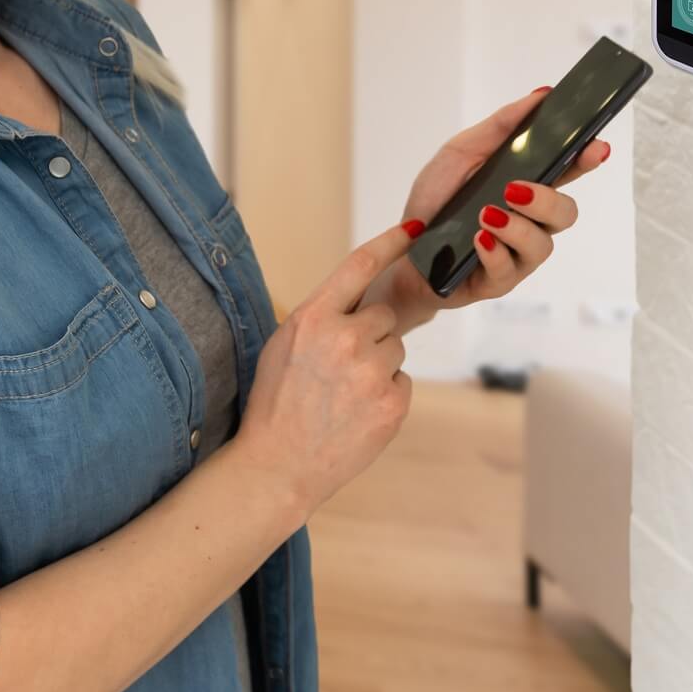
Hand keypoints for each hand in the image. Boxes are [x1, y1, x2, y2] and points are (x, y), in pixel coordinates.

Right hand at [229, 217, 422, 521]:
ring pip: (396, 350)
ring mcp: (372, 371)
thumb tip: (359, 302)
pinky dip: (386, 395)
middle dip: (370, 336)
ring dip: (378, 366)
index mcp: (313, 316)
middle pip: (384, 317)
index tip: (416, 227)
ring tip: (344, 394)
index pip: (359, 265)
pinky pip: (403, 382)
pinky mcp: (393, 402)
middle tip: (339, 369)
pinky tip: (357, 413)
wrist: (278, 464)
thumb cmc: (276, 402)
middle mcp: (345, 337)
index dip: (391, 242)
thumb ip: (321, 317)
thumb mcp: (284, 344)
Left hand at [383, 86, 612, 315]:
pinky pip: (509, 271)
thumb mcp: (460, 153)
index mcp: (527, 186)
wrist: (401, 247)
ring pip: (542, 244)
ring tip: (486, 214)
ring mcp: (517, 254)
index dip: (586, 159)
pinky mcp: (497, 281)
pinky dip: (495, 252)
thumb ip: (500, 127)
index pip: (568, 172)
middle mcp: (529, 221)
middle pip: (566, 213)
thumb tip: (541, 95)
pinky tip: (478, 240)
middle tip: (513, 189)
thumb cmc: (436, 199)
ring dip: (515, 227)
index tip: (595, 147)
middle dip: (547, 199)